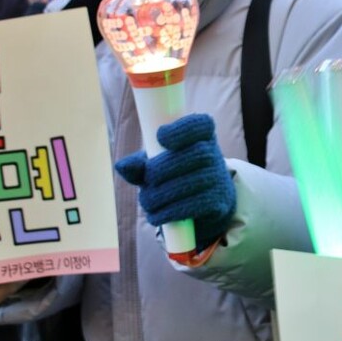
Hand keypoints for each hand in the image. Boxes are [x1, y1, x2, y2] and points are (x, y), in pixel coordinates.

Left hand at [115, 113, 235, 249]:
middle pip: (197, 154)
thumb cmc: (176, 175)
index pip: (201, 124)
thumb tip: (122, 166)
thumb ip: (141, 164)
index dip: (183, 129)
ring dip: (165, 194)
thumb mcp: (158, 165)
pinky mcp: (219, 202)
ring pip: (196, 181)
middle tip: (149, 179)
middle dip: (167, 167)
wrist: (205, 203)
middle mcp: (215, 154)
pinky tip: (157, 215)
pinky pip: (198, 205)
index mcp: (202, 136)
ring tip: (147, 202)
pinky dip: (173, 211)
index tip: (160, 136)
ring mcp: (219, 178)